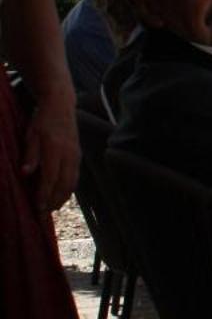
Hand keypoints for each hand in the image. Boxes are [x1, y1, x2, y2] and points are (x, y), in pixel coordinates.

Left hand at [20, 95, 79, 212]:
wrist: (61, 105)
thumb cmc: (42, 121)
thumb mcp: (30, 135)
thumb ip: (30, 154)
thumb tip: (26, 174)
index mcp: (55, 150)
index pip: (50, 178)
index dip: (44, 195)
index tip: (38, 208)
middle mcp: (69, 155)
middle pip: (64, 184)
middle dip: (55, 200)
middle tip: (44, 213)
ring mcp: (76, 155)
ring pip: (72, 182)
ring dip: (63, 197)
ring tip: (52, 207)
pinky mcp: (78, 155)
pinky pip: (75, 176)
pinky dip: (68, 188)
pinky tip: (60, 194)